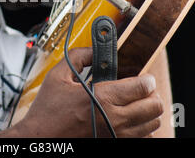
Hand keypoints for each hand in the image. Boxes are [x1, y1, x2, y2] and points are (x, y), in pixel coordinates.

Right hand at [15, 47, 163, 137]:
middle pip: (154, 106)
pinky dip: (142, 128)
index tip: (143, 77)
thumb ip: (78, 57)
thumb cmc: (47, 112)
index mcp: (102, 98)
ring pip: (153, 124)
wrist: (40, 139)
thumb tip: (94, 50)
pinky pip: (143, 138)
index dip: (147, 79)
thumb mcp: (57, 77)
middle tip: (142, 90)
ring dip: (148, 112)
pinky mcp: (114, 145)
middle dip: (152, 94)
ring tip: (136, 104)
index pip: (143, 87)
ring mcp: (116, 136)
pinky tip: (129, 120)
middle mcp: (114, 119)